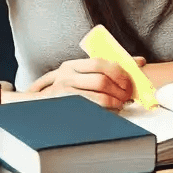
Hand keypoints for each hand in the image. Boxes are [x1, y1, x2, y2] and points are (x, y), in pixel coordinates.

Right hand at [28, 56, 146, 109]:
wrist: (34, 108)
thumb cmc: (62, 91)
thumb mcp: (79, 75)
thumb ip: (106, 68)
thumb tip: (138, 61)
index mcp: (71, 65)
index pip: (100, 62)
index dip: (119, 72)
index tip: (129, 81)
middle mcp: (66, 76)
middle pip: (101, 80)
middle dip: (120, 89)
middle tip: (128, 95)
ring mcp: (64, 93)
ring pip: (99, 97)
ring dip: (116, 102)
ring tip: (121, 104)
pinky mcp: (66, 108)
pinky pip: (93, 110)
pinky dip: (107, 112)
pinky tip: (111, 111)